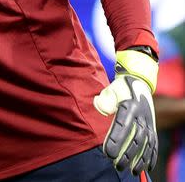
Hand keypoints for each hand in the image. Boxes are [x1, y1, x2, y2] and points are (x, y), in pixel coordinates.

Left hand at [94, 48, 157, 174]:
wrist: (139, 82)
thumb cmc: (119, 88)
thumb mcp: (109, 90)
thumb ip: (104, 101)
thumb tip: (101, 108)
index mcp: (130, 106)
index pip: (122, 126)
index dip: (116, 140)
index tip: (108, 153)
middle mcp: (142, 115)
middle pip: (136, 138)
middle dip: (127, 154)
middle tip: (117, 165)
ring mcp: (149, 122)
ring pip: (146, 144)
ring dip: (140, 159)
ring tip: (132, 171)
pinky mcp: (153, 126)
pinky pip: (154, 143)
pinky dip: (152, 156)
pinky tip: (147, 167)